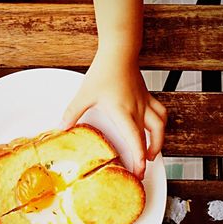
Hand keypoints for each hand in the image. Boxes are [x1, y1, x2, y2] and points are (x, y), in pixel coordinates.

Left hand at [62, 50, 166, 179]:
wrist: (119, 53)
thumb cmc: (104, 72)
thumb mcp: (84, 94)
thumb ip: (73, 112)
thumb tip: (62, 127)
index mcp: (123, 113)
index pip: (135, 139)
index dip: (139, 157)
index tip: (139, 171)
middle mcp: (138, 110)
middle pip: (151, 136)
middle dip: (148, 156)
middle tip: (143, 169)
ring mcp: (144, 103)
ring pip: (160, 125)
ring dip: (159, 140)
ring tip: (153, 152)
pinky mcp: (146, 96)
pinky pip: (159, 113)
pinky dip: (160, 124)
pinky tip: (154, 128)